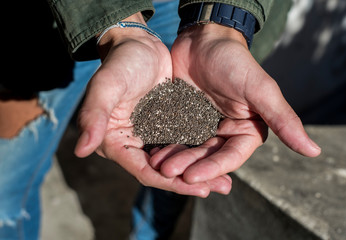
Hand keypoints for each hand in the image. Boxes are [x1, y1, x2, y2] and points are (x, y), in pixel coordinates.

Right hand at [74, 14, 228, 196]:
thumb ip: (94, 115)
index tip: (199, 189)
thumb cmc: (120, 62)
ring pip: (177, 161)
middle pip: (163, 172)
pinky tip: (220, 157)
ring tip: (225, 181)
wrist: (139, 45)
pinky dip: (200, 153)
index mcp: (115, 141)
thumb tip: (81, 151)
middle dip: (191, 182)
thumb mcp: (107, 85)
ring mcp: (151, 136)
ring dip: (200, 171)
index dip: (171, 182)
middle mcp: (132, 144)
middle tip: (222, 187)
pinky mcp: (166, 126)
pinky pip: (184, 144)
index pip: (144, 171)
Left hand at [151, 24, 320, 184]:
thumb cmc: (235, 61)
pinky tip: (152, 151)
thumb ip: (283, 119)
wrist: (204, 40)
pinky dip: (165, 145)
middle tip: (166, 171)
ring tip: (156, 164)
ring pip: (189, 150)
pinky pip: (175, 136)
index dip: (212, 169)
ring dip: (174, 158)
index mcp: (247, 131)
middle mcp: (225, 133)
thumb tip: (314, 151)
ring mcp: (203, 127)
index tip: (191, 176)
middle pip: (207, 157)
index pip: (231, 157)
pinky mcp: (184, 119)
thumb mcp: (260, 90)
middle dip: (188, 166)